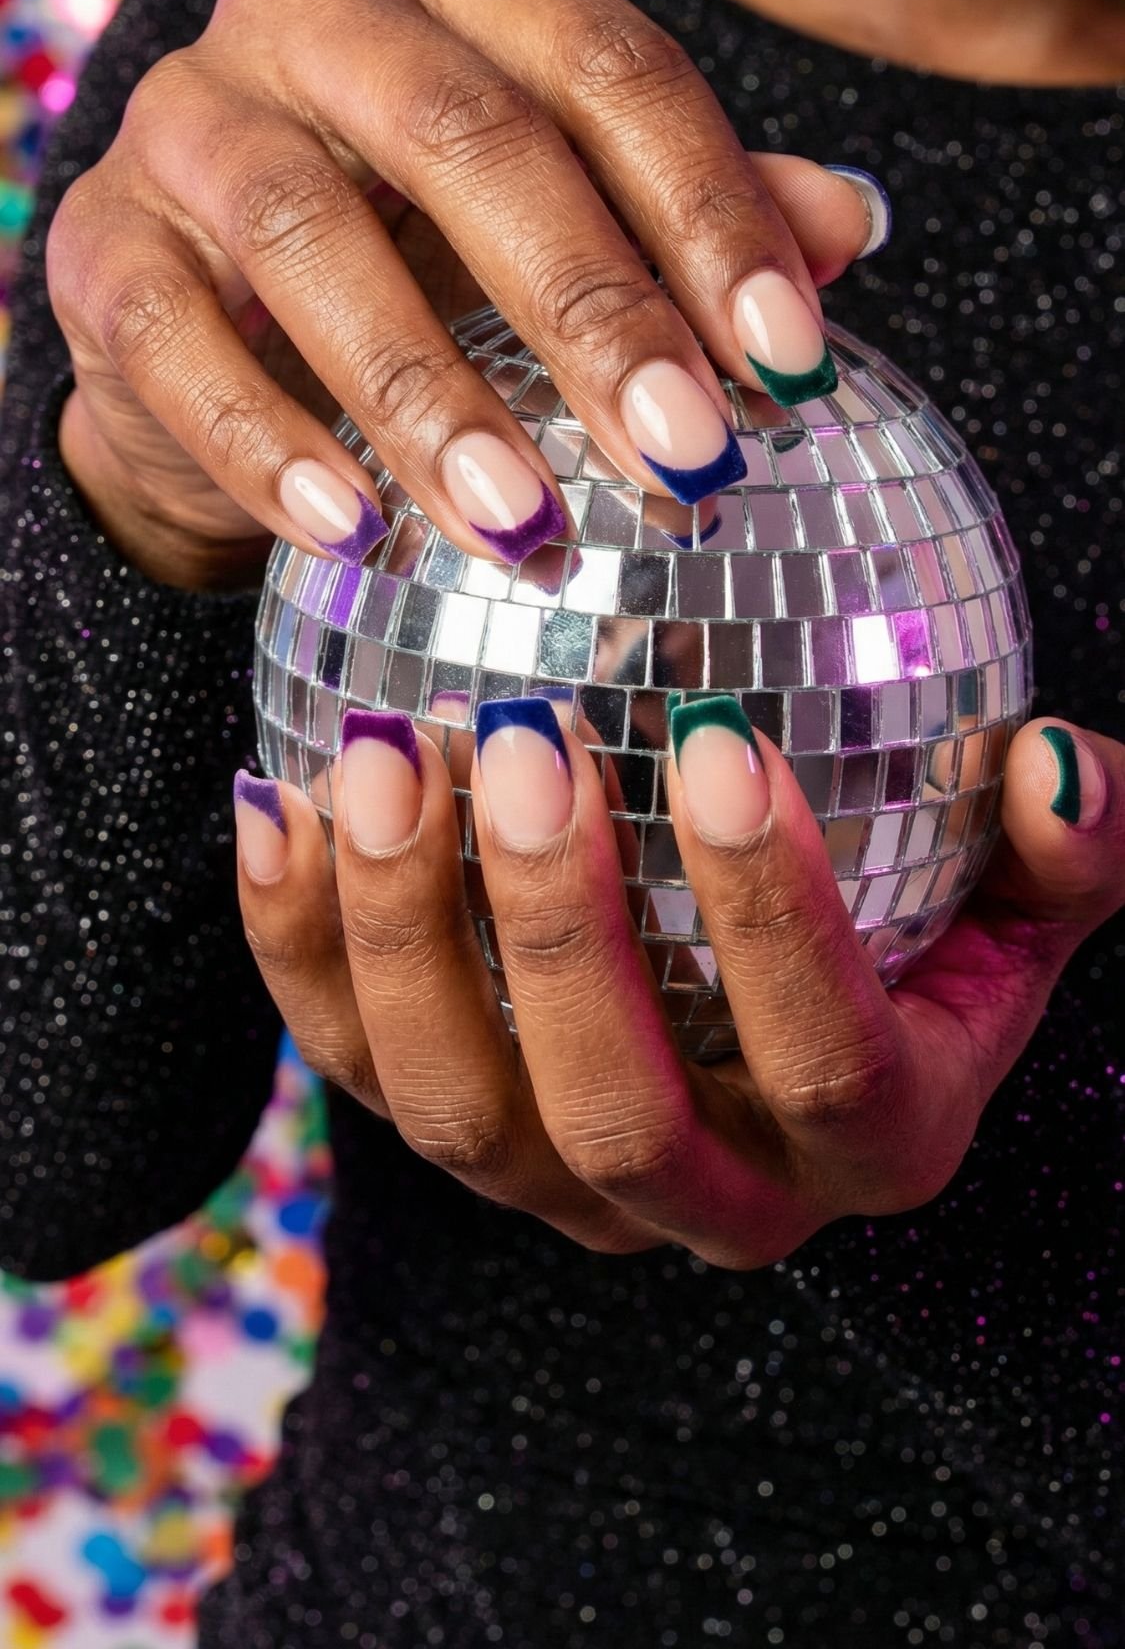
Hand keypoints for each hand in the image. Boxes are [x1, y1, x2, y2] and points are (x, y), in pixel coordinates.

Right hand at [47, 0, 885, 586]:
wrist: (222, 325)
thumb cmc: (426, 258)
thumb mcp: (568, 223)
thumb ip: (691, 216)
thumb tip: (851, 225)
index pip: (606, 66)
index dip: (709, 219)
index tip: (792, 368)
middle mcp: (312, 10)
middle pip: (467, 133)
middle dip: (591, 309)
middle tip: (687, 461)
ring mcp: (189, 118)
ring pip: (309, 232)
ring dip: (428, 398)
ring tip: (524, 527)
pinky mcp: (102, 245)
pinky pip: (177, 340)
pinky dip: (266, 446)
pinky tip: (351, 535)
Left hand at [233, 702, 1123, 1266]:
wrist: (794, 1027)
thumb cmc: (923, 935)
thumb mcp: (1023, 897)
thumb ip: (1065, 848)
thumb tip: (1053, 766)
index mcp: (873, 1143)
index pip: (830, 1063)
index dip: (773, 917)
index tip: (717, 739)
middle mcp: (715, 1198)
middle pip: (617, 1114)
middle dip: (558, 929)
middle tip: (524, 736)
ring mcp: (565, 1190)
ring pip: (456, 1117)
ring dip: (403, 930)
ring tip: (380, 750)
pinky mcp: (453, 1139)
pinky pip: (351, 1066)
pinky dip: (298, 943)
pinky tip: (281, 797)